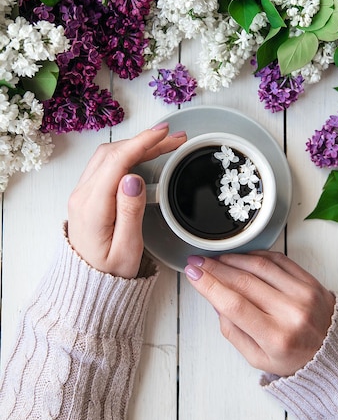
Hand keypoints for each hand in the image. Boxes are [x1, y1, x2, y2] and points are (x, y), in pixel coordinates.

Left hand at [68, 124, 186, 278]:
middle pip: (112, 154)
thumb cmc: (110, 273)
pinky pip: (105, 166)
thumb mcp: (127, 250)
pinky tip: (145, 156)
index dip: (141, 143)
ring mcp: (82, 194)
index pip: (116, 163)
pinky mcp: (87, 196)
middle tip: (173, 138)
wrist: (88, 286)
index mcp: (92, 208)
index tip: (162, 133)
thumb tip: (133, 178)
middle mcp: (82, 196)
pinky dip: (127, 156)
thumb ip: (129, 212)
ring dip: (136, 146)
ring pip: (108, 157)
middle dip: (144, 141)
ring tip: (165, 144)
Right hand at [184, 251, 334, 376]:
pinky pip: (278, 260)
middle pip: (243, 281)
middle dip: (215, 268)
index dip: (209, 285)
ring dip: (233, 258)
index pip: (234, 304)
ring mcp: (303, 294)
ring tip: (216, 258)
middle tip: (197, 262)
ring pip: (259, 265)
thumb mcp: (258, 358)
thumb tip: (216, 299)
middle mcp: (291, 313)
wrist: (337, 355)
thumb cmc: (295, 359)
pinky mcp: (311, 281)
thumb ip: (233, 330)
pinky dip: (256, 255)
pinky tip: (242, 257)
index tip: (194, 274)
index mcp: (276, 338)